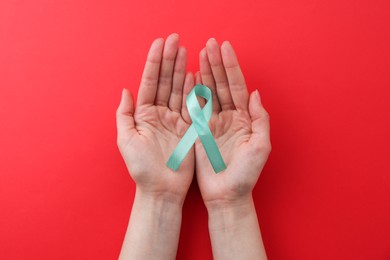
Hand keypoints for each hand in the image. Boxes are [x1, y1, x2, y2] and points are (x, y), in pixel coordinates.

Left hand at [116, 33, 194, 203]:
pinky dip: (194, 89)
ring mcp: (175, 119)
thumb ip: (125, 114)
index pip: (149, 82)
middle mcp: (159, 113)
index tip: (159, 44)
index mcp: (143, 114)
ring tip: (185, 50)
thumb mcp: (126, 140)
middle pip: (165, 81)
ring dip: (182, 69)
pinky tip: (194, 74)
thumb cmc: (142, 168)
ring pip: (179, 89)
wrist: (162, 189)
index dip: (154, 62)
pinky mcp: (189, 127)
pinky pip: (191, 105)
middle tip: (175, 39)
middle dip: (169, 60)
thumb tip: (125, 90)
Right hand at [195, 38, 270, 207]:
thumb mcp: (260, 146)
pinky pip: (195, 107)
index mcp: (245, 118)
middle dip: (215, 64)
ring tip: (199, 53)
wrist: (226, 194)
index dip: (231, 67)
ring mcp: (213, 122)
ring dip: (204, 72)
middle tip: (209, 44)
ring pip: (208, 92)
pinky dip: (192, 92)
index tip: (224, 48)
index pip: (237, 86)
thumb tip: (256, 93)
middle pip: (222, 85)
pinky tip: (189, 76)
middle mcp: (229, 117)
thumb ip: (260, 119)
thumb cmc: (246, 174)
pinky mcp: (199, 131)